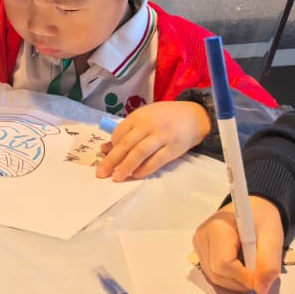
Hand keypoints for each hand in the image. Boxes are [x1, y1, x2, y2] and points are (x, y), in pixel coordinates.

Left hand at [96, 100, 210, 181]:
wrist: (194, 116)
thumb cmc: (165, 117)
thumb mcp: (145, 118)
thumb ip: (127, 132)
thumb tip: (105, 149)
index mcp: (139, 116)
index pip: (119, 133)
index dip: (112, 147)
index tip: (107, 157)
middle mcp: (149, 125)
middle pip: (126, 144)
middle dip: (111, 160)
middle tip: (100, 173)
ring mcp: (162, 136)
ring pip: (139, 153)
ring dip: (126, 167)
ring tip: (116, 178)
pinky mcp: (173, 148)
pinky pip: (156, 161)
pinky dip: (144, 170)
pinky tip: (136, 175)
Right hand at [193, 197, 285, 293]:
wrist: (253, 209)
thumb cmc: (263, 220)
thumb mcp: (273, 239)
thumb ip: (269, 264)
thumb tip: (260, 289)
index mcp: (217, 228)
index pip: (224, 265)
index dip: (243, 277)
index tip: (260, 276)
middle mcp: (202, 236)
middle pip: (217, 274)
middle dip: (239, 281)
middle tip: (257, 273)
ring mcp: (198, 243)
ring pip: (213, 277)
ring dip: (235, 281)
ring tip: (249, 266)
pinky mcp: (199, 250)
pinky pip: (212, 273)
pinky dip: (228, 277)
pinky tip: (239, 265)